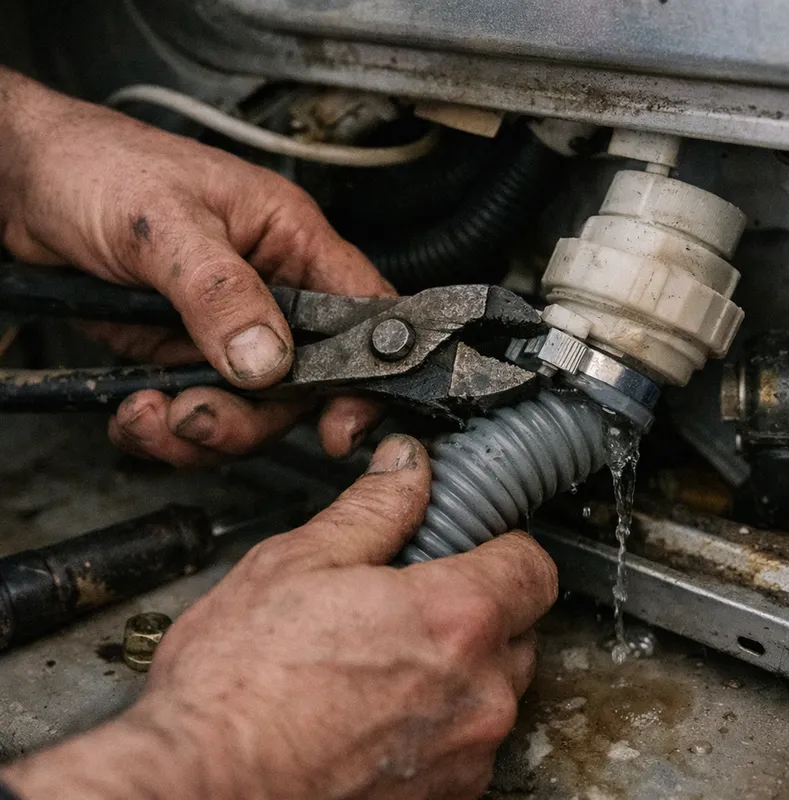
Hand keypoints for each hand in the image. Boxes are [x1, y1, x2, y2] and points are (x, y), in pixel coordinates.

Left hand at [0, 68, 392, 464]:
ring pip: (248, 411)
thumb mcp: (161, 223)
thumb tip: (267, 359)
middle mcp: (268, 291)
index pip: (360, 313)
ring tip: (152, 415)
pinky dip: (165, 430)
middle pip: (301, 385)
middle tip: (199, 418)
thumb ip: (220, 291)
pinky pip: (197, 413)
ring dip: (202, 431)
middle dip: (251, 418)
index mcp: (289, 240)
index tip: (339, 427)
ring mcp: (225, 330)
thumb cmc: (98, 167)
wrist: (22, 185)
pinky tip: (135, 412)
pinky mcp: (183, 355)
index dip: (364, 375)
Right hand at [1, 435, 557, 799]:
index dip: (502, 543)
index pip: (533, 566)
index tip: (472, 541)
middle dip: (475, 603)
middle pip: (517, 626)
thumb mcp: (298, 562)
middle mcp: (477, 694)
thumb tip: (407, 466)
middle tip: (411, 593)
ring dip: (457, 664)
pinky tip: (374, 704)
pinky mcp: (443, 797)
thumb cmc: (236, 686)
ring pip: (494, 686)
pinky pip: (466, 739)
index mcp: (452, 619)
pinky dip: (438, 716)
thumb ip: (372, 507)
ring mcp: (465, 755)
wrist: (196, 790)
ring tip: (382, 654)